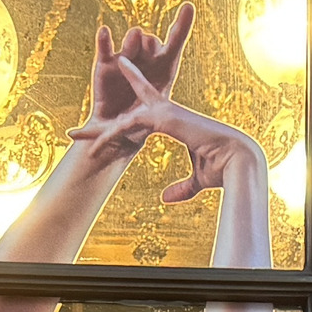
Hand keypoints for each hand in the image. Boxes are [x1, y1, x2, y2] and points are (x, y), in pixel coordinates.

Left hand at [68, 77, 263, 201]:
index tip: (104, 138)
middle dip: (101, 125)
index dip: (121, 132)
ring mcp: (166, 112)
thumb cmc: (222, 170)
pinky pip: (130, 124)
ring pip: (122, 118)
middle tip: (76, 131)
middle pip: (126, 115)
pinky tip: (95, 143)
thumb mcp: (196, 181)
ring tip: (73, 135)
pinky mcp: (165, 116)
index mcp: (175, 123)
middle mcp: (168, 113)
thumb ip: (181, 188)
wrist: (238, 162)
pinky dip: (112, 134)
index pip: (140, 124)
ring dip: (98, 131)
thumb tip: (165, 198)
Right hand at [87, 3, 193, 128]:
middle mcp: (145, 58)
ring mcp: (125, 59)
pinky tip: (105, 32)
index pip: (175, 41)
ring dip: (134, 40)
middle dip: (151, 43)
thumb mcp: (156, 110)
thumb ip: (159, 92)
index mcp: (164, 67)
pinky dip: (104, 40)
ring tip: (134, 41)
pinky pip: (105, 48)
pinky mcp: (105, 64)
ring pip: (133, 40)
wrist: (116, 133)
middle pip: (151, 40)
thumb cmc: (142, 121)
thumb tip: (153, 83)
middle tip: (150, 52)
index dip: (182, 24)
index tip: (188, 6)